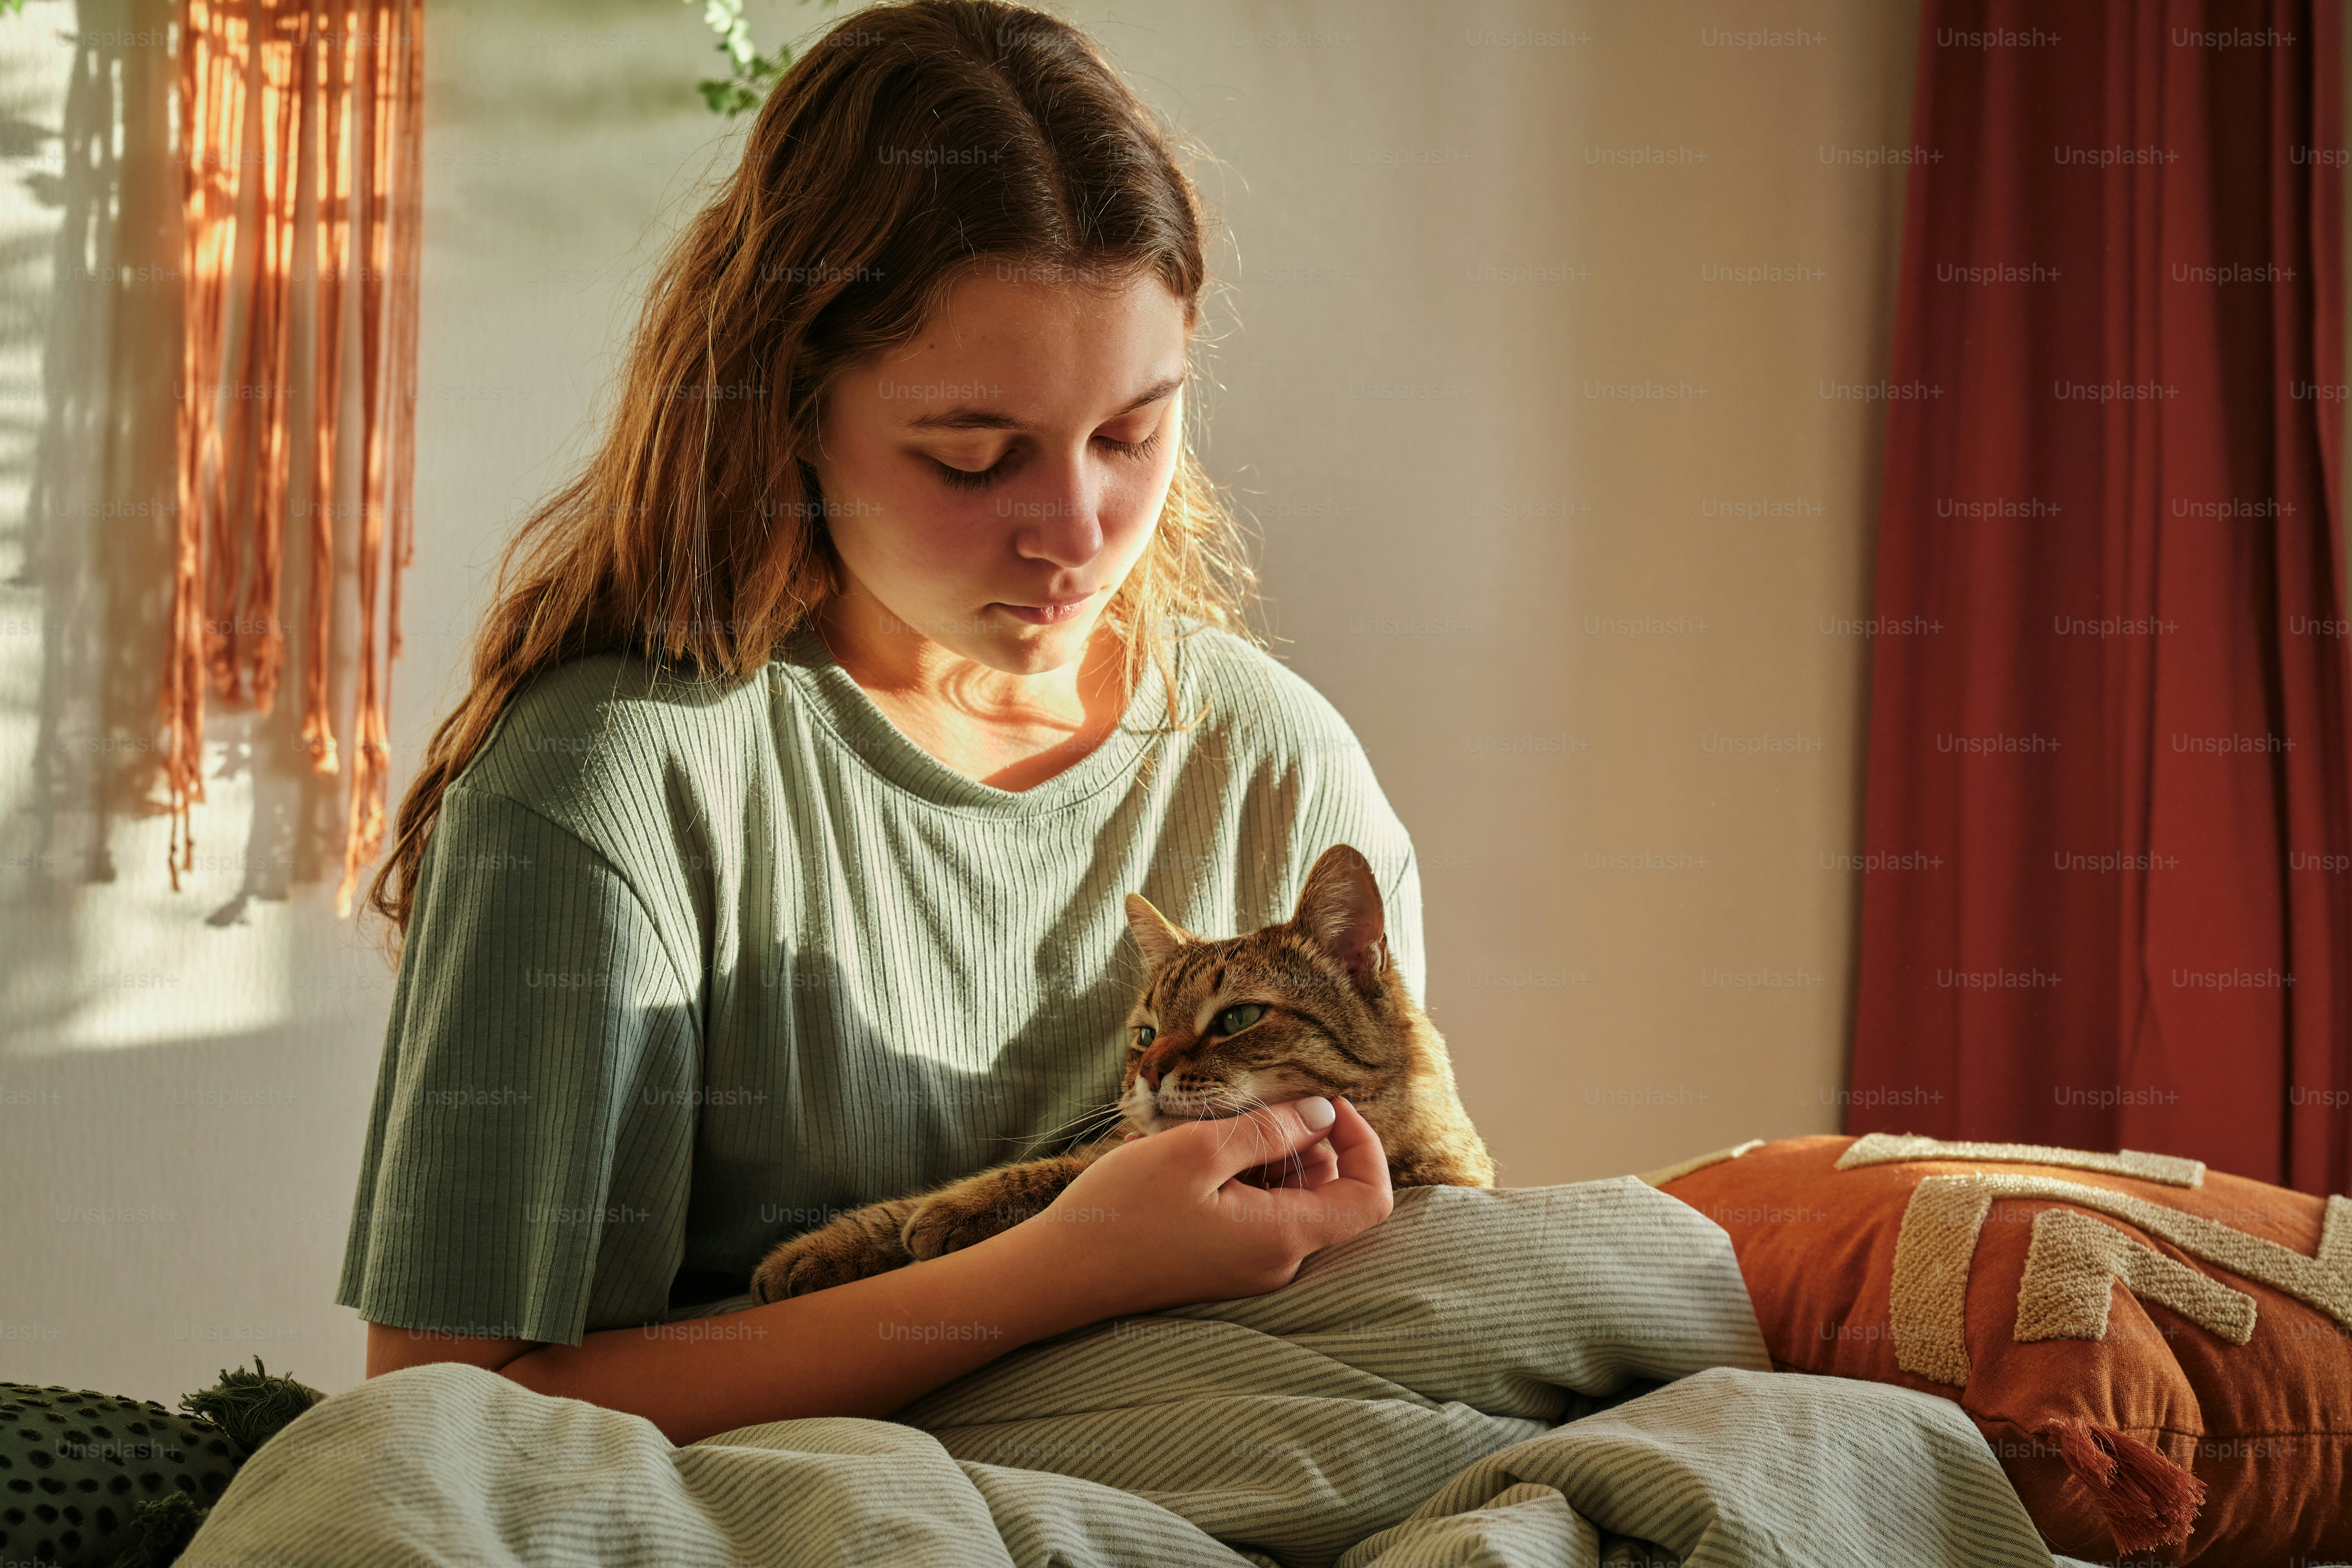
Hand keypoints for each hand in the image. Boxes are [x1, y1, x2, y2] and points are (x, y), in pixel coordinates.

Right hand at [1039, 1095, 1393, 1318]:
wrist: (1058, 1275)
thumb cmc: (1124, 1212)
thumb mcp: (1198, 1150)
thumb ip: (1269, 1130)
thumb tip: (1323, 1114)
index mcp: (1283, 1237)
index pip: (1370, 1198)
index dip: (1362, 1143)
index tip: (1323, 1104)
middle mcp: (1277, 1261)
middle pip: (1331, 1194)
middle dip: (1306, 1140)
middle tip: (1253, 1105)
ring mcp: (1249, 1266)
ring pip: (1288, 1198)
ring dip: (1264, 1154)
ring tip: (1208, 1127)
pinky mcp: (1221, 1263)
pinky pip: (1254, 1212)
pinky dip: (1237, 1176)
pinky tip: (1187, 1154)